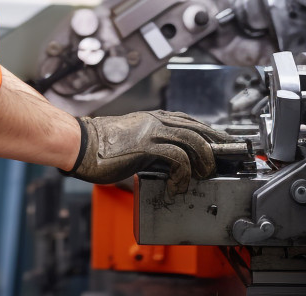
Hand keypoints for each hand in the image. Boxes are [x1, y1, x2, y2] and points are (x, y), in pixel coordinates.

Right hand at [63, 110, 235, 195]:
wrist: (79, 144)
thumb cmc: (99, 146)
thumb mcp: (131, 143)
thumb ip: (151, 147)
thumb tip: (167, 164)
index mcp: (151, 118)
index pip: (190, 121)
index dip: (209, 133)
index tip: (222, 145)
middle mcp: (154, 120)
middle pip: (198, 127)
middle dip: (217, 145)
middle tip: (226, 161)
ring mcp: (151, 131)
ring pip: (194, 140)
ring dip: (204, 160)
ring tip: (204, 175)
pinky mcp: (147, 145)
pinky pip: (178, 158)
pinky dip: (183, 175)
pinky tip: (177, 187)